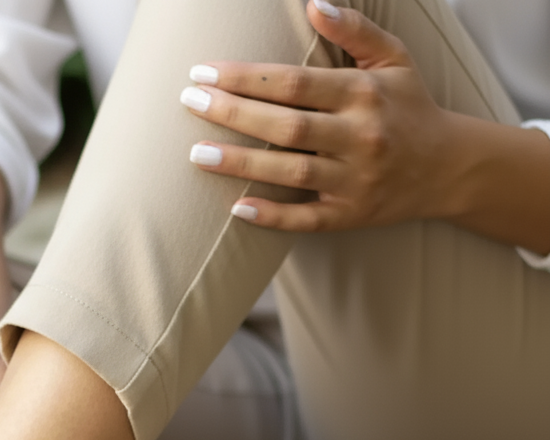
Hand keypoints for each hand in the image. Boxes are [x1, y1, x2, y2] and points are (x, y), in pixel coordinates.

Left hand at [182, 0, 456, 231]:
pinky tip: (236, 208)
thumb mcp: (392, 60)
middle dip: (232, 113)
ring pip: (290, 173)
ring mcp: (355, 180)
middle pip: (286, 126)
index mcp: (364, 94)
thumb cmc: (407, 107)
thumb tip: (313, 3)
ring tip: (196, 154)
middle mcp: (360, 137)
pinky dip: (271, 215)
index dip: (245, 77)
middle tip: (189, 102)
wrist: (448, 167)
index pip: (293, 82)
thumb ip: (355, 31)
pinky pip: (305, 219)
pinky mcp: (350, 215)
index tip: (203, 72)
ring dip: (240, 164)